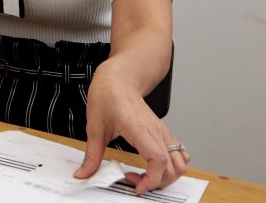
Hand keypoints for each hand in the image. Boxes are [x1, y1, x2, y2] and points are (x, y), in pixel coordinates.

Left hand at [74, 64, 189, 194]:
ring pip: (181, 162)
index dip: (151, 179)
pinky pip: (179, 153)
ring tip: (145, 175)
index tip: (136, 186)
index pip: (158, 161)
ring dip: (167, 175)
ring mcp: (162, 131)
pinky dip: (172, 165)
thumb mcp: (94, 128)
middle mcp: (156, 131)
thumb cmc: (108, 96)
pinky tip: (153, 166)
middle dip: (157, 182)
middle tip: (134, 181)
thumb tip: (84, 173)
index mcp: (140, 130)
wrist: (119, 79)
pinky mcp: (163, 132)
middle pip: (173, 167)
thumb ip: (91, 155)